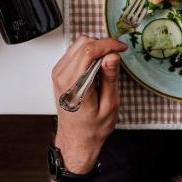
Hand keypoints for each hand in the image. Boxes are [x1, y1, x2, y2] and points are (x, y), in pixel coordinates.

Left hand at [51, 36, 126, 172]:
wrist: (76, 138)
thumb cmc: (93, 127)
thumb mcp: (109, 105)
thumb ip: (109, 78)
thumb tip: (112, 56)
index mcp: (74, 84)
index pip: (90, 50)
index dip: (109, 44)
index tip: (122, 47)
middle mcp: (62, 75)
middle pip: (83, 43)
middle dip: (103, 45)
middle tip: (117, 56)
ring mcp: (58, 72)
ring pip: (78, 44)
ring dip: (96, 49)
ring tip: (108, 64)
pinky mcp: (59, 72)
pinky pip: (74, 52)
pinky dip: (88, 54)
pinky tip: (97, 67)